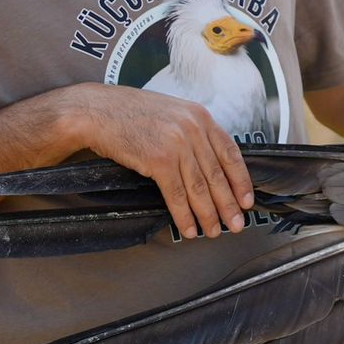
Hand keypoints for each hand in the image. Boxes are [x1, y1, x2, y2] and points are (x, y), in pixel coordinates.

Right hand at [63, 85, 253, 239]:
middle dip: (229, 205)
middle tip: (237, 224)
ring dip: (209, 215)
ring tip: (214, 232)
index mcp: (201, 117)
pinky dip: (185, 215)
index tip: (247, 200)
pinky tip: (189, 228)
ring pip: (200, 188)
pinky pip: (177, 195)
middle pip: (217, 175)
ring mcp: (177, 145)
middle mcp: (193, 129)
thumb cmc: (131, 113)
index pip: (231, 153)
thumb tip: (210, 163)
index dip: (241, 181)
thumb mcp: (172, 113)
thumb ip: (194, 132)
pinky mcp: (158, 160)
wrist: (96, 111)